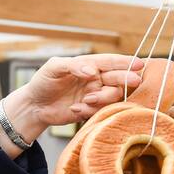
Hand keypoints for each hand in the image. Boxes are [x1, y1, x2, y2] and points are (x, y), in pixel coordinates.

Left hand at [0, 54, 144, 157]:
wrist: (34, 106)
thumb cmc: (43, 82)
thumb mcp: (54, 68)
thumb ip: (73, 66)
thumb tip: (92, 70)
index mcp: (89, 65)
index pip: (111, 61)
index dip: (126, 62)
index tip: (139, 64)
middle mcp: (95, 79)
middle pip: (118, 78)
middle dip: (125, 79)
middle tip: (133, 81)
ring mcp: (94, 95)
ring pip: (112, 96)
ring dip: (103, 98)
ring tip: (86, 100)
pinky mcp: (90, 111)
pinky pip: (100, 111)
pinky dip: (89, 111)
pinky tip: (74, 109)